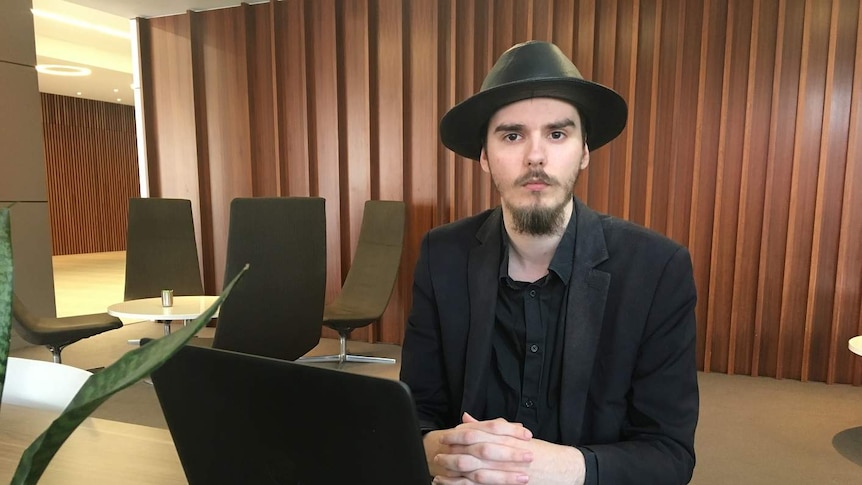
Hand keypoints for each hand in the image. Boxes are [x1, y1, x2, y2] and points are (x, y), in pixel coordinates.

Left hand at [427, 413, 586, 484]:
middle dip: (453, 451)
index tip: (446, 435)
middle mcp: (504, 452)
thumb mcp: (516, 435)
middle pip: (473, 450)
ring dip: (454, 469)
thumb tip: (466, 418)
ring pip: (474, 469)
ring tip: (440, 469)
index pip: (478, 433)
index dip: (459, 434)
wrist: (562, 468)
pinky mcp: (505, 483)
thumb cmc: (539, 452)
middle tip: (438, 451)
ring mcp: (504, 470)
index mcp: (506, 437)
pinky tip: (450, 484)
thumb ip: (491, 426)